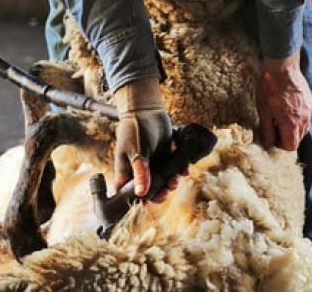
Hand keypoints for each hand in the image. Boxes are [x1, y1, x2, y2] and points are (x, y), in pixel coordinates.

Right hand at [114, 77, 172, 196]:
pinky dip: (179, 171)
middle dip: (161, 192)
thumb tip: (141, 194)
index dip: (141, 200)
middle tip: (168, 189)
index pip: (130, 194)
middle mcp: (139, 171)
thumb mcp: (137, 152)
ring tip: (176, 178)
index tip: (152, 198)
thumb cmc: (135, 130)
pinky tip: (184, 170)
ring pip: (163, 182)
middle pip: (150, 191)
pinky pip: (173, 169)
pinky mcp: (164, 157)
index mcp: (126, 173)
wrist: (146, 110)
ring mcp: (152, 165)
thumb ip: (140, 173)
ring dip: (171, 183)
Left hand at [256, 51, 311, 150]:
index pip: (291, 146)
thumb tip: (268, 144)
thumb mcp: (264, 112)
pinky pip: (306, 117)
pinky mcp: (310, 102)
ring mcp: (309, 110)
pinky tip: (287, 108)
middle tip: (274, 127)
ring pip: (303, 129)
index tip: (271, 136)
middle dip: (286, 137)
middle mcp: (304, 120)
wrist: (282, 67)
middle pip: (298, 139)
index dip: (279, 145)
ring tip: (280, 118)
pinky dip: (297, 118)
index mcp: (292, 124)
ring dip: (292, 128)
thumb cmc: (270, 89)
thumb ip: (267, 130)